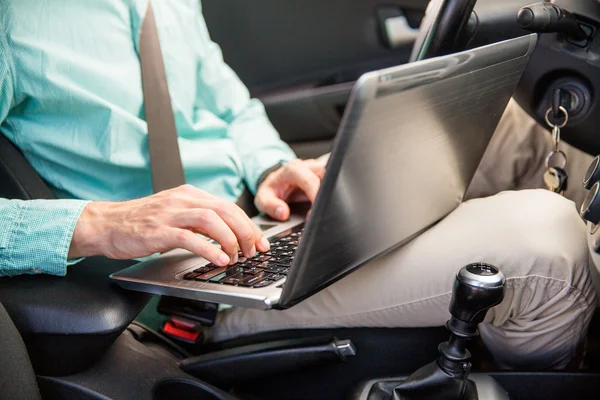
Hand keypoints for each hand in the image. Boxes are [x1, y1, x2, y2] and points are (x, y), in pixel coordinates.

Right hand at [68, 185, 269, 265]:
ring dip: (230, 239)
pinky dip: (209, 249)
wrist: (106, 224)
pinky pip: (190, 238)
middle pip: (225, 210)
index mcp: (190, 195)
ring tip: (236, 256)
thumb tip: (228, 234)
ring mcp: (170, 214)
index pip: (229, 206)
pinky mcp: (159, 230)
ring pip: (212, 220)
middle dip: (245, 232)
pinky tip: (218, 259)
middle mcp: (183, 200)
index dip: (248, 224)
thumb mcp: (175, 214)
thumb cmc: (140, 223)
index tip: (260, 241)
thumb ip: (198, 220)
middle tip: (253, 250)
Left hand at [254, 156, 327, 220]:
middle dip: (327, 196)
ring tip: (325, 211)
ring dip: (331, 195)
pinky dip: (332, 195)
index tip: (315, 213)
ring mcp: (318, 170)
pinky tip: (327, 207)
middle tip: (322, 214)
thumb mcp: (263, 198)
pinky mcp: (324, 177)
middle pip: (327, 175)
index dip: (316, 196)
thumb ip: (270, 206)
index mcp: (293, 170)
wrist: (275, 182)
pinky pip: (333, 184)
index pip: (310, 180)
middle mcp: (308, 167)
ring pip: (333, 178)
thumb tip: (283, 213)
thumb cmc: (271, 189)